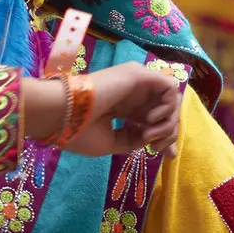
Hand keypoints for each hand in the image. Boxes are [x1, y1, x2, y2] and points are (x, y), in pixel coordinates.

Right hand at [24, 62, 184, 155]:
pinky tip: (150, 119)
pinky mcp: (139, 74)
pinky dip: (168, 106)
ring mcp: (136, 82)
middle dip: (170, 132)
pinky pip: (169, 87)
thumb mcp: (111, 143)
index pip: (153, 120)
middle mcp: (132, 94)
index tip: (168, 158)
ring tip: (150, 135)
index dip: (166, 138)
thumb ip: (133, 141)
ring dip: (168, 121)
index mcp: (124, 108)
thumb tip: (151, 140)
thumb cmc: (79, 131)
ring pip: (171, 99)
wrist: (62, 115)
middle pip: (166, 110)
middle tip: (159, 148)